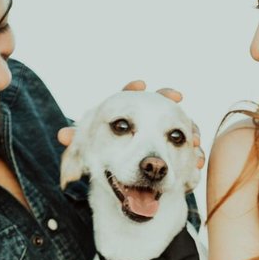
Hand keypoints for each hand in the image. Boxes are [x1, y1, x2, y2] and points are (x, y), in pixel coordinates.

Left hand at [58, 80, 204, 183]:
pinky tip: (196, 157)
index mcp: (126, 112)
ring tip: (192, 135)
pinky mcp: (175, 148)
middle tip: (176, 95)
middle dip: (167, 98)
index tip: (140, 84)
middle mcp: (147, 116)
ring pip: (178, 122)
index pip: (128, 95)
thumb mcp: (91, 150)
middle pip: (159, 101)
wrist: (126, 175)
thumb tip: (62, 135)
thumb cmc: (107, 155)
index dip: (133, 88)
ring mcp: (164, 130)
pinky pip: (186, 145)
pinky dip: (192, 150)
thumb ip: (78, 144)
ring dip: (187, 125)